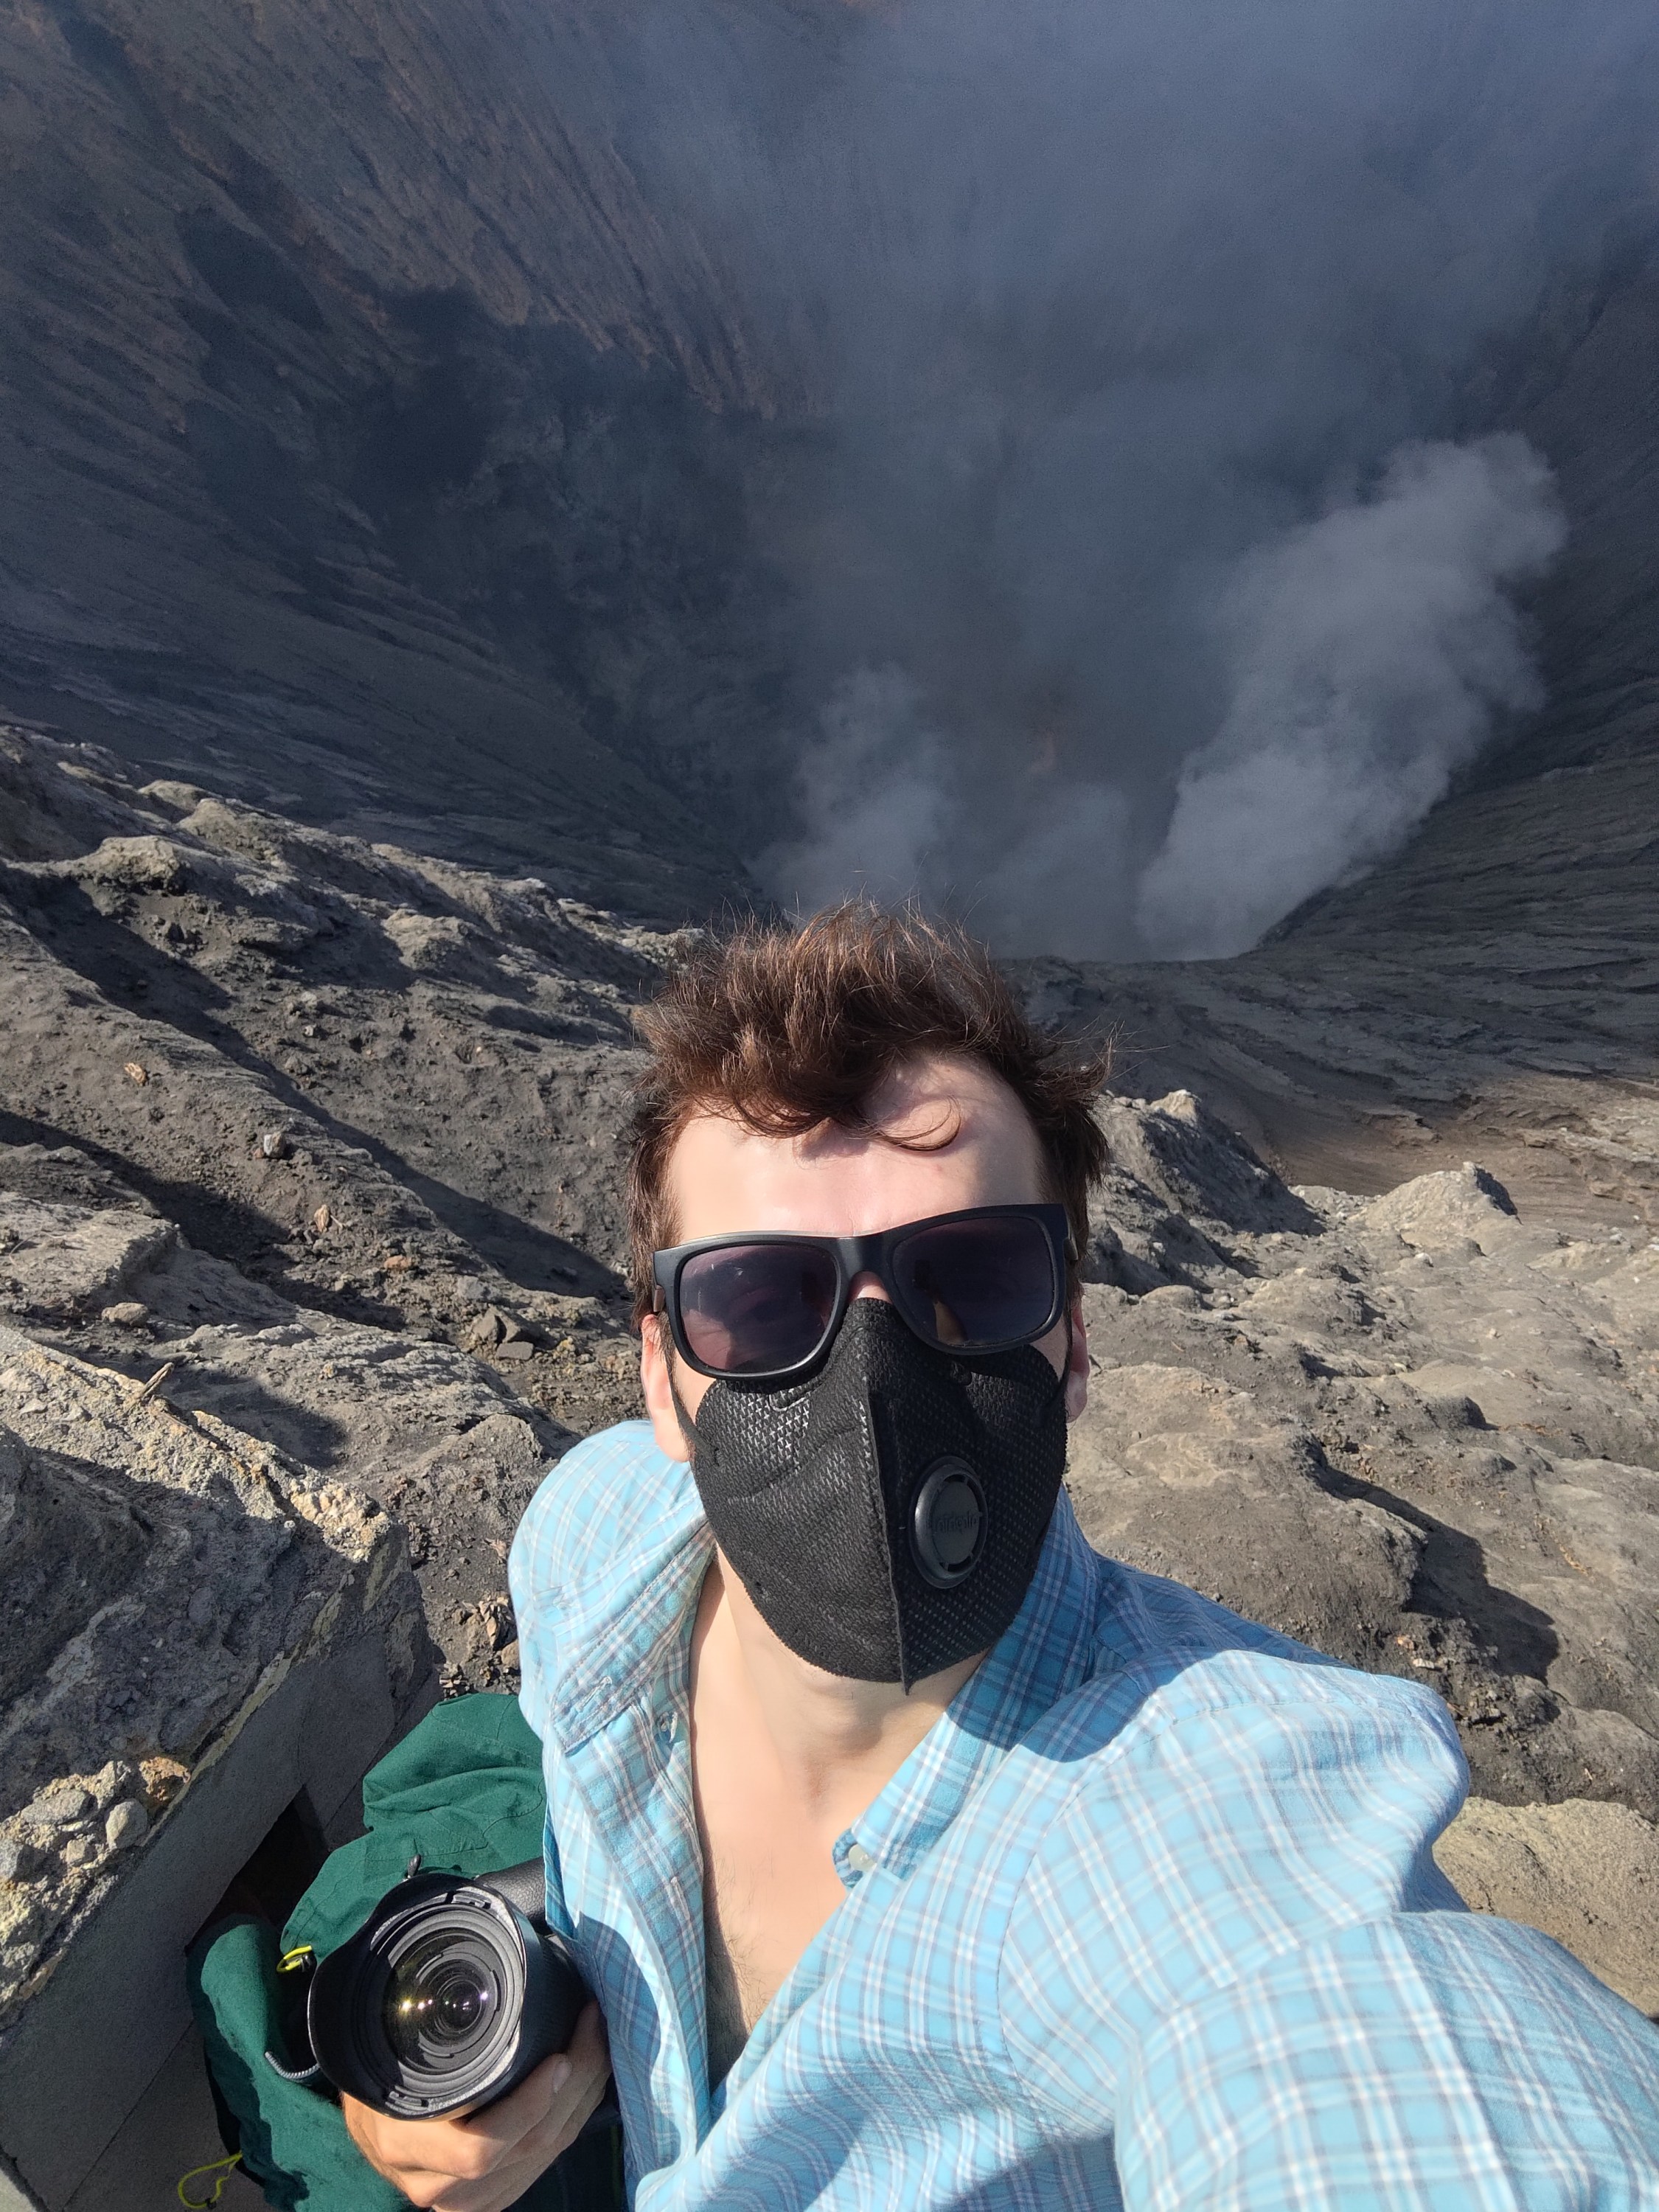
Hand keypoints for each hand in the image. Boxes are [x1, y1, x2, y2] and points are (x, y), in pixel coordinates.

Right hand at [342, 2001, 609, 2211]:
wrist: (366, 2117)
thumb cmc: (377, 2066)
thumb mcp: (384, 2044)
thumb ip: (423, 2026)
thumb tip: (466, 1967)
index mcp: (405, 2143)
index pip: (479, 2149)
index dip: (529, 2106)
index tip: (560, 2055)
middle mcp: (433, 2182)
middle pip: (525, 2150)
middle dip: (574, 2086)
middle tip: (593, 2026)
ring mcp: (460, 2199)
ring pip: (542, 2161)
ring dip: (579, 2103)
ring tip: (595, 2046)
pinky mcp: (484, 2200)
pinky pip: (539, 2170)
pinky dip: (568, 2124)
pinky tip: (581, 2086)